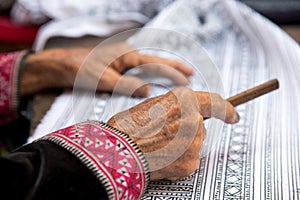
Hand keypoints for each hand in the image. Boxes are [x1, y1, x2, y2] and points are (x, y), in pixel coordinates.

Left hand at [20, 42, 192, 96]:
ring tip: (176, 77)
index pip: (156, 63)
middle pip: (155, 61)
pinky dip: (149, 76)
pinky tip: (152, 81)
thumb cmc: (80, 70)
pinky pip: (137, 72)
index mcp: (127, 55)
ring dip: (162, 72)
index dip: (173, 71)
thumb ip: (127, 86)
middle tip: (190, 73)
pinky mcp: (116, 67)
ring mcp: (122, 60)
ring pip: (147, 67)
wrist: (61, 66)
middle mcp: (127, 55)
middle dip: (173, 67)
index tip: (187, 78)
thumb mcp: (105, 80)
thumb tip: (149, 91)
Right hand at [107, 88, 238, 179]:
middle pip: (200, 126)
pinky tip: (162, 158)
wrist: (117, 149)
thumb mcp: (153, 105)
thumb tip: (191, 115)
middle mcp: (193, 118)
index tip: (234, 116)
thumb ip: (176, 107)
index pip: (216, 103)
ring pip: (195, 144)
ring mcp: (194, 141)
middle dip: (188, 131)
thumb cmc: (128, 127)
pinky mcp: (190, 161)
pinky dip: (179, 161)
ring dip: (182, 146)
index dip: (228, 110)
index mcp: (183, 99)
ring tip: (159, 146)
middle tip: (165, 136)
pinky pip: (190, 160)